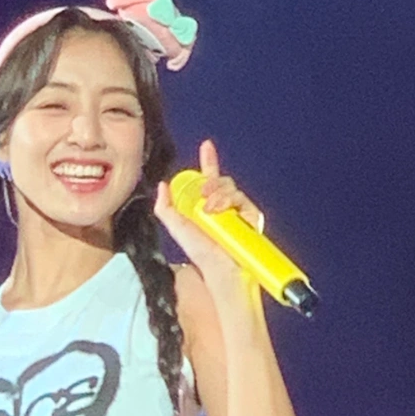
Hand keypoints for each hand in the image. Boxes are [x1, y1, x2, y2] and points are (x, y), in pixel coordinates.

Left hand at [154, 140, 264, 290]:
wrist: (219, 269)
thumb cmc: (201, 253)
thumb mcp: (177, 228)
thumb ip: (165, 208)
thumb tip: (162, 185)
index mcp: (208, 205)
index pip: (210, 179)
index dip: (209, 161)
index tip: (207, 146)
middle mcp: (225, 206)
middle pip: (221, 181)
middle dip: (211, 181)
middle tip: (203, 193)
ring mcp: (239, 211)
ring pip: (230, 188)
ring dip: (218, 194)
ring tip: (209, 209)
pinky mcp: (252, 217)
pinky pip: (242, 200)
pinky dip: (229, 201)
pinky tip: (220, 211)